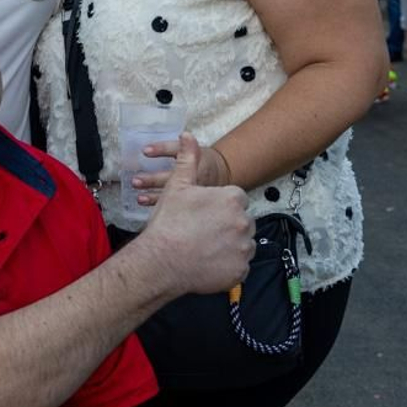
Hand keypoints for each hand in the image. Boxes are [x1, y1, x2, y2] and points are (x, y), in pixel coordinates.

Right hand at [134, 134, 254, 295]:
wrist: (161, 261)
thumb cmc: (169, 223)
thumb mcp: (177, 186)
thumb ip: (188, 159)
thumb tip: (188, 135)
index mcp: (234, 199)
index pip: (236, 200)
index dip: (219, 207)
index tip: (203, 215)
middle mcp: (245, 222)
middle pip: (241, 222)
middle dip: (227, 226)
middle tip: (202, 233)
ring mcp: (245, 249)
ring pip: (243, 244)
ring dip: (229, 246)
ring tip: (205, 249)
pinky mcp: (240, 272)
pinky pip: (239, 266)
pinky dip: (228, 266)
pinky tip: (208, 263)